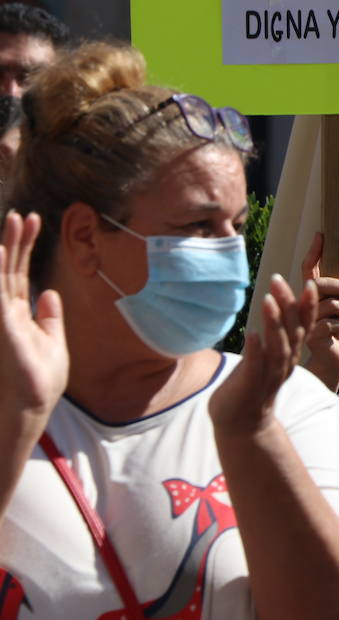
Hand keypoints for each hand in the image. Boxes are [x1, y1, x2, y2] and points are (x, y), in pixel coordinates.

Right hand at [0, 212, 66, 427]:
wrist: (30, 406)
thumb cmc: (39, 380)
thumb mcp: (52, 340)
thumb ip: (49, 316)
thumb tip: (49, 293)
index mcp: (18, 312)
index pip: (19, 272)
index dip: (24, 247)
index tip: (33, 221)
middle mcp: (5, 311)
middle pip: (9, 268)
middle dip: (15, 240)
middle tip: (23, 214)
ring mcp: (1, 317)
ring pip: (1, 276)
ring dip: (6, 249)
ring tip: (13, 221)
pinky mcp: (1, 325)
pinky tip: (0, 252)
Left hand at [210, 274, 315, 435]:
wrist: (243, 426)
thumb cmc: (251, 387)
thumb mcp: (267, 358)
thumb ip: (275, 337)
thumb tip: (278, 309)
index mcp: (289, 354)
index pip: (303, 325)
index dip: (307, 304)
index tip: (310, 282)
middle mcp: (284, 363)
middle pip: (293, 330)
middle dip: (289, 304)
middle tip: (279, 280)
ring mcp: (269, 375)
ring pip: (278, 346)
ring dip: (274, 323)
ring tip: (268, 299)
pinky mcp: (251, 386)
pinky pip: (256, 366)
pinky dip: (256, 350)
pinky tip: (252, 333)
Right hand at [298, 232, 338, 376]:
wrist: (335, 359)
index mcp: (311, 295)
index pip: (309, 269)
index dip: (314, 252)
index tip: (321, 235)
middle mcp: (302, 305)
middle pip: (318, 283)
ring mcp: (304, 319)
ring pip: (329, 303)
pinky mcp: (311, 335)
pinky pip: (332, 322)